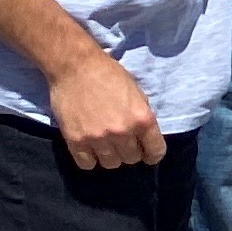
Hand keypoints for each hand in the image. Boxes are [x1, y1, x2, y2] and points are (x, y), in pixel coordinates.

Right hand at [48, 49, 165, 172]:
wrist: (75, 66)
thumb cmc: (109, 74)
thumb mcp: (137, 93)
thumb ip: (142, 117)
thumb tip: (145, 137)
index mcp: (142, 119)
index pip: (156, 152)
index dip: (153, 154)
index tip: (148, 153)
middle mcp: (122, 132)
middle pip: (132, 159)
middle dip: (130, 151)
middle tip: (122, 142)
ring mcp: (98, 138)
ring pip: (111, 164)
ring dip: (111, 156)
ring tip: (106, 144)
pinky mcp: (76, 140)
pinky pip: (87, 164)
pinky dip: (90, 159)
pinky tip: (90, 148)